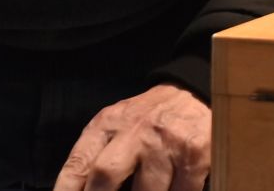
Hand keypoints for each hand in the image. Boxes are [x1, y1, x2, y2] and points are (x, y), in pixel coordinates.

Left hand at [55, 84, 209, 190]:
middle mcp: (135, 130)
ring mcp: (166, 142)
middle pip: (106, 176)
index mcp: (107, 124)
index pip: (78, 164)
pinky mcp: (195, 154)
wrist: (193, 92)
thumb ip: (93, 158)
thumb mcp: (114, 126)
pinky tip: (173, 190)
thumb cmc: (147, 118)